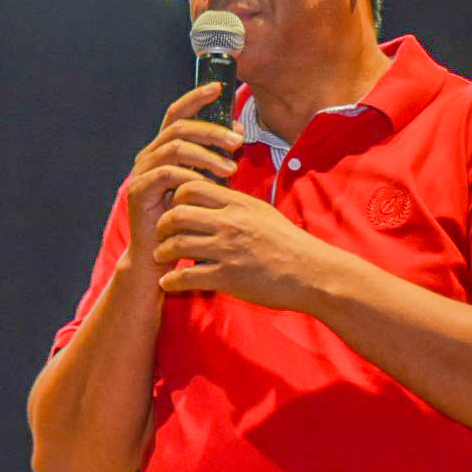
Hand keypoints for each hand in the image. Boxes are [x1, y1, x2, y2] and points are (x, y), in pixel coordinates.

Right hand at [123, 83, 242, 276]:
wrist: (161, 253)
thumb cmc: (188, 217)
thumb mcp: (208, 181)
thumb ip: (219, 156)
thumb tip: (238, 131)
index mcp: (164, 148)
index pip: (178, 114)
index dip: (196, 98)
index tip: (219, 87)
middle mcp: (150, 155)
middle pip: (180, 128)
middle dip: (211, 130)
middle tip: (236, 141)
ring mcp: (142, 172)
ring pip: (175, 147)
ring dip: (206, 154)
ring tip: (230, 167)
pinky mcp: (138, 191)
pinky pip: (166, 173)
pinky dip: (190, 175)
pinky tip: (208, 183)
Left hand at [153, 179, 331, 310]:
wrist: (311, 273)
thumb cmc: (289, 244)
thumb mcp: (263, 212)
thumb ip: (237, 205)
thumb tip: (216, 198)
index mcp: (238, 203)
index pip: (192, 188)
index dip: (175, 197)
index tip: (172, 208)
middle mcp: (229, 223)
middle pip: (178, 214)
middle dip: (163, 224)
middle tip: (160, 233)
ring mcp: (227, 250)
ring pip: (178, 244)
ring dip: (163, 252)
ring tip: (160, 256)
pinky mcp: (227, 277)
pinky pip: (187, 276)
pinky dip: (172, 280)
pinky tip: (168, 282)